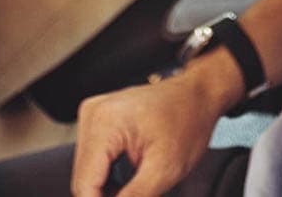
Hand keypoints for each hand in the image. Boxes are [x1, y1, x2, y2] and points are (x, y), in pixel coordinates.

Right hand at [72, 74, 221, 196]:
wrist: (197, 94)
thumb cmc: (188, 120)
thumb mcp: (165, 170)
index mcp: (105, 122)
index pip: (84, 185)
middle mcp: (93, 114)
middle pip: (83, 180)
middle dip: (107, 195)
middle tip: (141, 191)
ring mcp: (94, 114)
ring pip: (87, 172)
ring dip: (108, 187)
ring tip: (138, 179)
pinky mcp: (99, 119)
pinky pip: (93, 159)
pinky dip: (109, 173)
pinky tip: (131, 169)